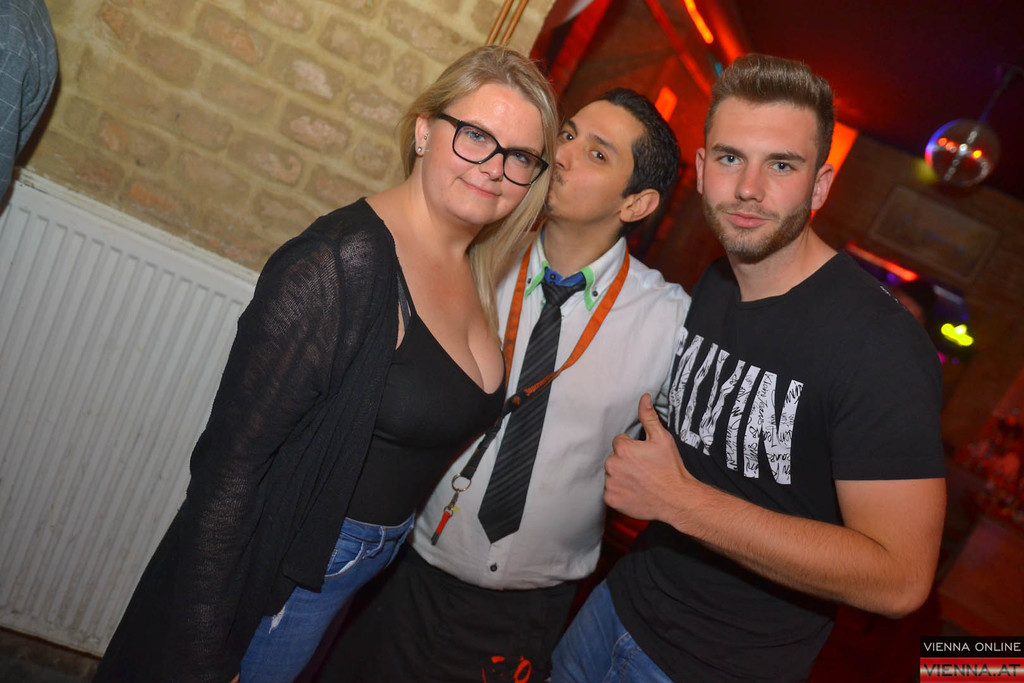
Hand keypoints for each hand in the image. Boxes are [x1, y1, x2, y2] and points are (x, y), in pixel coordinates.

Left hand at [603, 393, 694, 523]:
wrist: (676, 499)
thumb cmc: (670, 468)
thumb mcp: (662, 439)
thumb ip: (649, 417)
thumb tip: (644, 398)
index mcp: (622, 448)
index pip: (619, 442)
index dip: (633, 448)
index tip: (644, 456)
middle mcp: (612, 464)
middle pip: (614, 458)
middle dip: (625, 461)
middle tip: (643, 470)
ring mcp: (610, 483)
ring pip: (611, 474)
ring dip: (621, 476)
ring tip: (640, 481)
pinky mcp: (610, 499)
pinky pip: (610, 491)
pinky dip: (619, 492)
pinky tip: (634, 492)